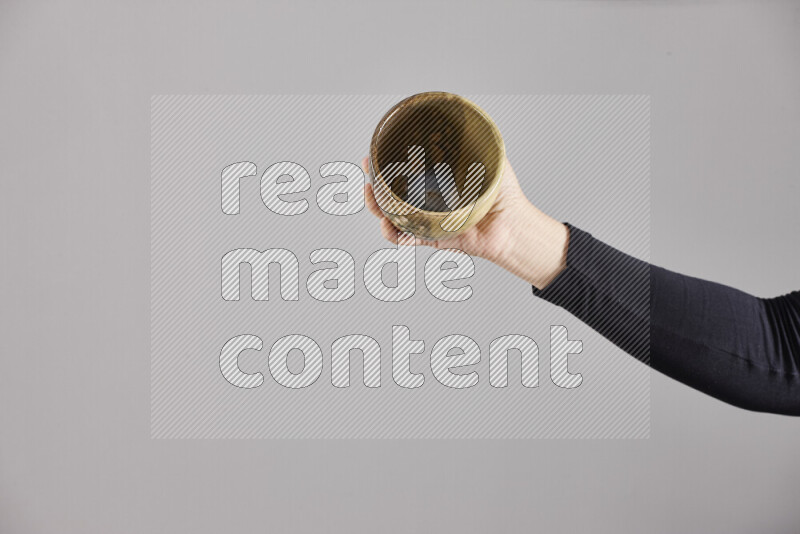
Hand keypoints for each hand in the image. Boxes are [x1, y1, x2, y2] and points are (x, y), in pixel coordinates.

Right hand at [361, 156, 569, 288]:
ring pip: (391, 217)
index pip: (403, 172)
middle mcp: (428, 201)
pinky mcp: (432, 238)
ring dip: (378, 210)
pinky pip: (406, 238)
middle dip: (373, 188)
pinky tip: (390, 227)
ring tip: (376, 203)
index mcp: (436, 182)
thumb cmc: (505, 195)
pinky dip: (394, 235)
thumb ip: (481, 141)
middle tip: (369, 178)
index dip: (383, 165)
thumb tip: (471, 118)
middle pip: (389, 195)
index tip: (371, 155)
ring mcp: (428, 220)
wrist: (512, 224)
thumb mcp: (491, 159)